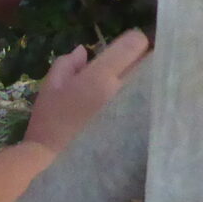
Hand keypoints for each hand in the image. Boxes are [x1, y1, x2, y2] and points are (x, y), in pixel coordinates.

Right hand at [26, 29, 150, 150]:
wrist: (55, 160)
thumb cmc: (49, 121)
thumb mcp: (51, 86)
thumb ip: (68, 63)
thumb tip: (84, 51)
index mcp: (100, 76)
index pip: (134, 44)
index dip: (133, 41)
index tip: (124, 48)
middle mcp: (122, 91)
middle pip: (150, 61)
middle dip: (142, 59)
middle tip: (129, 67)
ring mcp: (132, 110)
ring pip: (153, 83)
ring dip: (147, 80)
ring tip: (132, 88)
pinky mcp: (137, 127)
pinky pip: (150, 104)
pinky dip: (147, 101)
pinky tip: (134, 107)